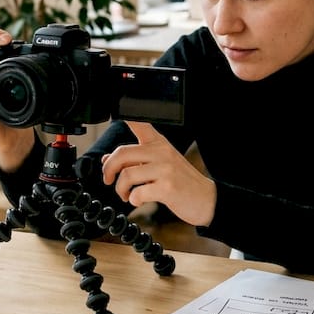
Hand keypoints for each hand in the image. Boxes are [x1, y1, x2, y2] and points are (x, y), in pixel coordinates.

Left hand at [101, 121, 215, 226]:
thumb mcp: (160, 165)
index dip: (124, 114)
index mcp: (159, 143)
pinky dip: (133, 200)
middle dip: (108, 170)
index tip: (114, 113)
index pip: (139, 123)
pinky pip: (138, 193)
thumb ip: (135, 160)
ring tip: (127, 195)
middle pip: (122, 153)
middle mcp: (162, 152)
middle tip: (109, 180)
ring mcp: (166, 169)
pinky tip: (139, 201)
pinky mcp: (168, 187)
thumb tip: (107, 160)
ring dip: (120, 189)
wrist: (206, 199)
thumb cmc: (181, 182)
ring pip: (127, 175)